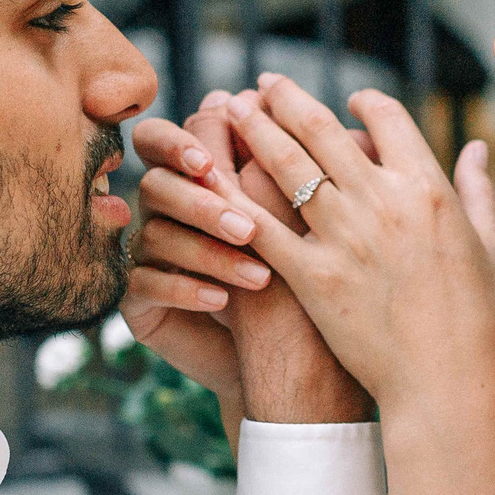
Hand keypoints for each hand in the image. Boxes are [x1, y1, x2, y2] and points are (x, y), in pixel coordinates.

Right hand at [121, 92, 370, 430]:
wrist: (290, 363)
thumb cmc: (309, 283)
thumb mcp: (314, 227)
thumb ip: (323, 177)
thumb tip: (356, 131)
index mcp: (203, 175)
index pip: (178, 137)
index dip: (191, 139)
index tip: (222, 160)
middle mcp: (168, 209)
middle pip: (158, 181)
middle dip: (202, 200)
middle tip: (245, 224)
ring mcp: (147, 252)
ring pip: (156, 233)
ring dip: (207, 250)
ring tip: (258, 274)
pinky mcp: (137, 299)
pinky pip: (144, 283)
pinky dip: (186, 288)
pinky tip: (222, 301)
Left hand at [223, 74, 494, 494]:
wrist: (447, 385)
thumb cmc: (479, 322)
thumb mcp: (490, 246)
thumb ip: (476, 189)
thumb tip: (476, 146)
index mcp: (428, 188)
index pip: (387, 119)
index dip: (362, 103)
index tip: (345, 102)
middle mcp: (382, 202)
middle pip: (323, 130)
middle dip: (287, 100)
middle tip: (262, 85)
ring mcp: (343, 238)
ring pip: (285, 166)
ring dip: (254, 130)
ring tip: (229, 109)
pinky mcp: (311, 277)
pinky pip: (261, 226)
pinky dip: (233, 196)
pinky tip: (213, 177)